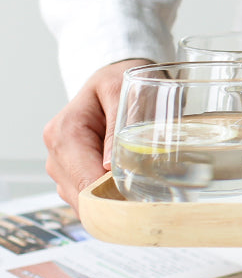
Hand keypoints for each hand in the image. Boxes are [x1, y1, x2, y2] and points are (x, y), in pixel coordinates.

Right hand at [43, 58, 152, 211]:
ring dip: (112, 200)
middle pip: (82, 196)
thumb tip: (110, 167)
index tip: (140, 200)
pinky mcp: (73, 173)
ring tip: (142, 188)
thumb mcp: (122, 91)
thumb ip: (117, 126)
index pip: (83, 180)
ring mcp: (62, 166)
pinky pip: (88, 197)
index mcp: (64, 133)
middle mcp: (56, 153)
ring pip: (84, 201)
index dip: (111, 195)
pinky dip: (108, 197)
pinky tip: (129, 187)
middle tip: (150, 197)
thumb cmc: (118, 79)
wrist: (113, 76)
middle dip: (114, 201)